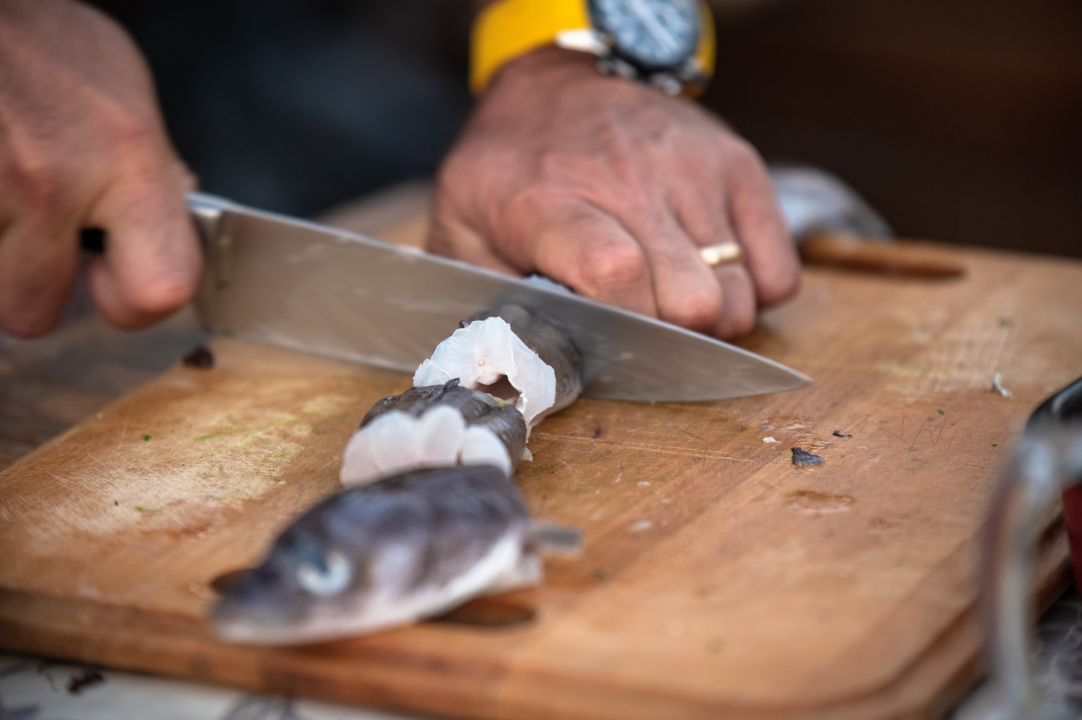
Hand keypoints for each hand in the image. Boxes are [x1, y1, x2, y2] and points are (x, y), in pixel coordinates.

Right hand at [0, 0, 200, 336]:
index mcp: (127, 158)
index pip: (162, 288)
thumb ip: (148, 162)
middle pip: (33, 313)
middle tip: (34, 241)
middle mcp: (53, 178)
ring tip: (0, 182)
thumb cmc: (38, 40)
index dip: (136, 305)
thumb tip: (177, 208)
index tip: (114, 284)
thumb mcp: (119, 84)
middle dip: (31, 288)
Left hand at [429, 47, 798, 338]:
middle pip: (693, 300)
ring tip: (672, 300)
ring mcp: (693, 170)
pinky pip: (780, 271)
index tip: (614, 342)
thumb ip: (478, 297)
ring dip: (712, 321)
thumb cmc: (510, 165)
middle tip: (645, 328)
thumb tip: (510, 366)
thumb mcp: (459, 224)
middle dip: (672, 339)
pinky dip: (755, 293)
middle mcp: (630, 180)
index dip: (627, 326)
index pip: (615, 272)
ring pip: (739, 293)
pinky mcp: (737, 165)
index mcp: (550, 200)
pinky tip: (712, 278)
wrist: (558, 82)